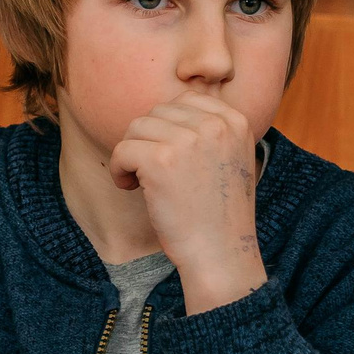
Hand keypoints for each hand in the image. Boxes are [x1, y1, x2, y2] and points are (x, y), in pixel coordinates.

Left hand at [110, 88, 265, 311]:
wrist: (221, 253)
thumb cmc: (218, 212)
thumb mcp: (231, 159)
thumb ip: (209, 130)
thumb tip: (166, 110)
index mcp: (235, 120)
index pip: (185, 100)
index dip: (167, 128)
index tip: (169, 159)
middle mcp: (215, 124)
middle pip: (157, 112)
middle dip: (147, 141)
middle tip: (151, 174)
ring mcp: (188, 140)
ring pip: (136, 127)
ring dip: (131, 154)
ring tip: (140, 182)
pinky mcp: (161, 160)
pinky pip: (122, 149)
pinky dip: (118, 170)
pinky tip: (130, 189)